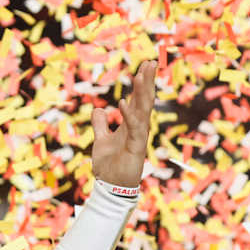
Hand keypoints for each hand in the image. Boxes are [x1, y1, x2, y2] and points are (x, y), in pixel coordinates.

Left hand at [89, 58, 157, 188]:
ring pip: (142, 111)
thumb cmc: (109, 165)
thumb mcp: (101, 140)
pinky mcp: (136, 148)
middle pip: (144, 100)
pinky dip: (128, 115)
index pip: (137, 100)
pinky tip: (123, 102)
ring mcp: (138, 137)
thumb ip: (101, 124)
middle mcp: (137, 128)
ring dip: (142, 93)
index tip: (145, 65)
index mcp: (131, 124)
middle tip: (151, 61)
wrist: (111, 187)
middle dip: (147, 81)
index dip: (141, 83)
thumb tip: (98, 109)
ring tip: (142, 74)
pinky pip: (134, 129)